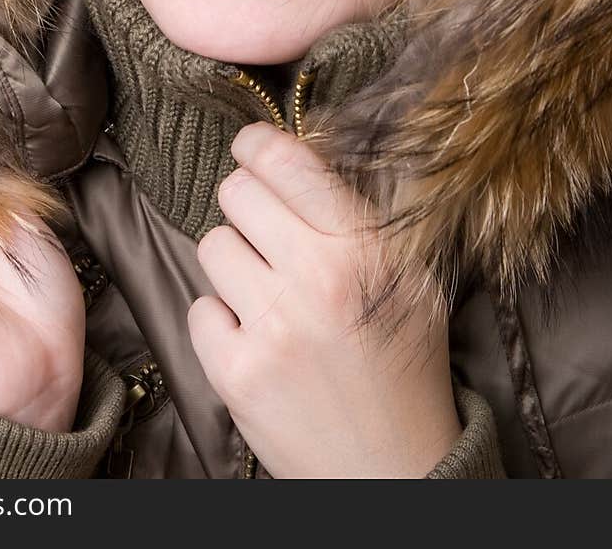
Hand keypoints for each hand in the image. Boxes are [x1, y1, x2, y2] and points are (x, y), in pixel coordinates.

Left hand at [188, 122, 461, 477]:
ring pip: (212, 245)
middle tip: (267, 231)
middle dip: (247, 205)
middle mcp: (315, 280)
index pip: (286, 162)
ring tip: (268, 290)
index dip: (258, 145)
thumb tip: (317, 143)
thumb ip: (369, 211)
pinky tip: (254, 335)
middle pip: (236, 193)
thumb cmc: (404, 364)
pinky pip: (198, 308)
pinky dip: (220, 320)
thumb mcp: (413, 277)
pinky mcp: (236, 373)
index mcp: (364, 249)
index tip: (250, 147)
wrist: (395, 468)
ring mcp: (271, 328)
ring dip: (234, 262)